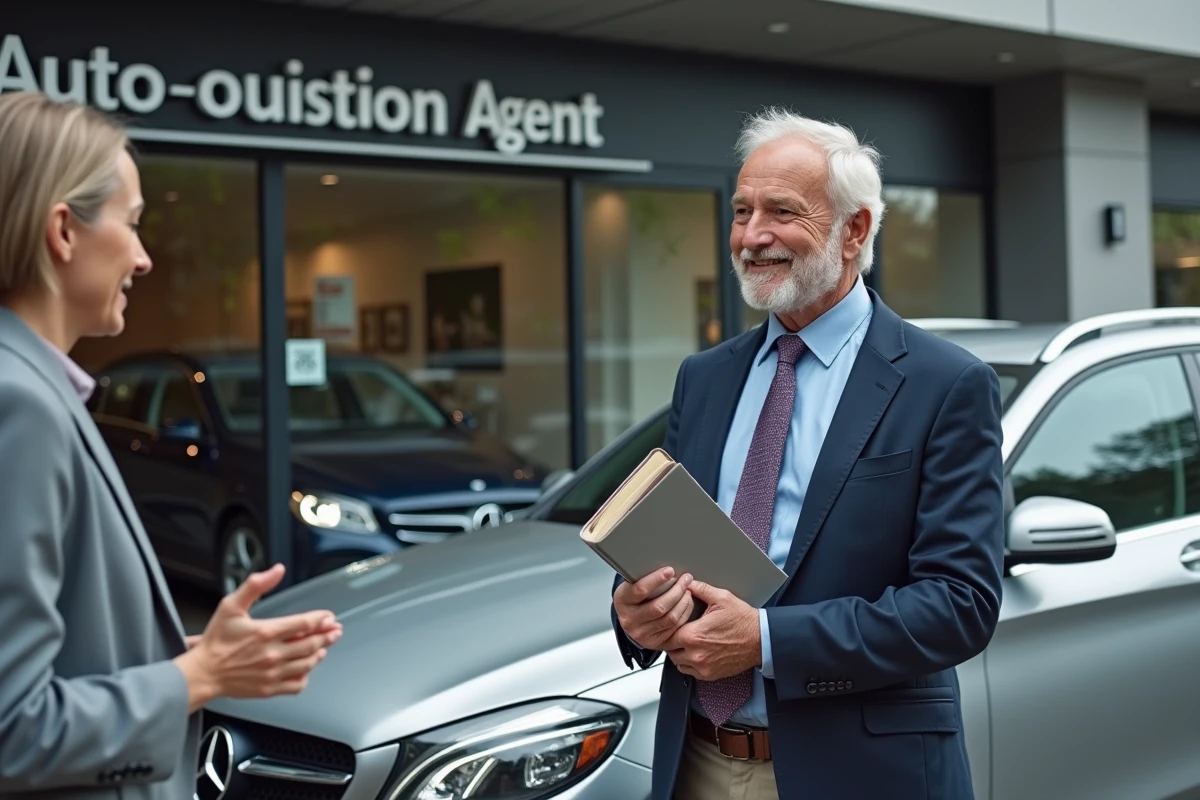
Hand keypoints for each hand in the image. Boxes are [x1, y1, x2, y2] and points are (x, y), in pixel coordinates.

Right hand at [174, 564, 342, 711]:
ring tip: (324, 647)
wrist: (203, 673)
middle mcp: (273, 653)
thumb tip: (277, 571)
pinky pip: (296, 684)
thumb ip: (255, 585)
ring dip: (320, 653)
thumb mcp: (231, 605)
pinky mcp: (269, 688)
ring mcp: (273, 673)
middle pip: (311, 643)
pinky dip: (306, 676)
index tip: (328, 617)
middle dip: (327, 635)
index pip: (305, 623)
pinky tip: (306, 668)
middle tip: (335, 631)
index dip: (321, 619)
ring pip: (308, 663)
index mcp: (267, 631)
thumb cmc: (216, 641)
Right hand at [614, 567, 694, 651]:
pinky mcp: (654, 642)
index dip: (656, 579)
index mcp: (622, 601)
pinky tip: (687, 602)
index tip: (670, 570)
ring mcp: (641, 633)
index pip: (640, 590)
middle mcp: (629, 620)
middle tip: (686, 578)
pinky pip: (675, 627)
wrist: (631, 617)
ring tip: (687, 589)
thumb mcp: (632, 584)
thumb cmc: (635, 596)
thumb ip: (645, 578)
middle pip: (658, 606)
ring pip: (669, 617)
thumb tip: (666, 569)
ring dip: (683, 602)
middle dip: (676, 590)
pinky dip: (684, 613)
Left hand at [664, 580, 759, 680]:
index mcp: (695, 635)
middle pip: (669, 649)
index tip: (672, 621)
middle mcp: (696, 654)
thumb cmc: (743, 620)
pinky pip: (688, 672)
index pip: (666, 633)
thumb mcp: (722, 598)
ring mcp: (702, 667)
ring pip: (677, 662)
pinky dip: (688, 663)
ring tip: (687, 640)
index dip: (667, 626)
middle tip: (679, 629)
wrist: (760, 640)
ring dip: (678, 652)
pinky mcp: (709, 675)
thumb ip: (700, 589)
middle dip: (671, 638)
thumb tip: (686, 583)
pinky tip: (695, 651)